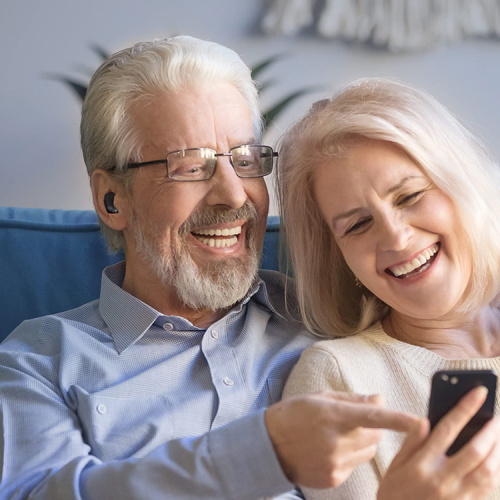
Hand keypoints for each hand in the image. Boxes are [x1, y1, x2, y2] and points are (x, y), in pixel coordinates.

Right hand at [265, 390, 418, 488]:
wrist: (269, 446)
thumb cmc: (294, 414)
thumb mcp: (320, 398)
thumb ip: (353, 399)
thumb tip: (380, 399)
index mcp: (333, 416)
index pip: (373, 417)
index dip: (400, 420)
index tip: (422, 422)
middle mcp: (336, 442)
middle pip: (376, 435)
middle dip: (373, 427)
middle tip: (353, 422)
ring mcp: (335, 464)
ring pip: (368, 452)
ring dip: (362, 443)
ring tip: (338, 437)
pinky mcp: (334, 479)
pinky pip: (355, 466)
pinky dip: (349, 457)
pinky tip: (329, 451)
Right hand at [378, 386, 499, 499]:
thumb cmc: (394, 496)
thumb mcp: (394, 467)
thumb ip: (411, 442)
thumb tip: (424, 420)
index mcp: (423, 465)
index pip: (448, 429)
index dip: (465, 407)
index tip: (479, 392)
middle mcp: (444, 480)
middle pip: (476, 450)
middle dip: (490, 430)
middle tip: (496, 416)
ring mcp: (458, 497)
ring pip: (489, 471)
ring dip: (498, 450)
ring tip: (498, 435)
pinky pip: (489, 488)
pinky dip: (496, 471)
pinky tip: (496, 459)